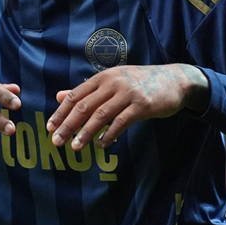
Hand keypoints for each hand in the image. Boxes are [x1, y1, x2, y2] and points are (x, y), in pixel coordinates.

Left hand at [45, 63, 208, 149]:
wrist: (175, 80)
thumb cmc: (140, 83)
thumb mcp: (112, 82)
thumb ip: (86, 91)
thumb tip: (59, 96)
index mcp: (103, 77)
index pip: (76, 96)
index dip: (61, 112)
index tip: (50, 127)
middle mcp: (112, 83)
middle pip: (84, 106)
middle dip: (68, 125)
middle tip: (56, 141)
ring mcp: (128, 93)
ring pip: (100, 115)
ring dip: (85, 133)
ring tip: (75, 147)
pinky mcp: (142, 105)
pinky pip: (121, 122)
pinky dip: (109, 135)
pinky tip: (101, 145)